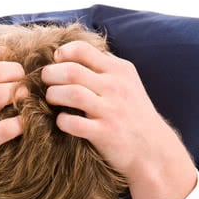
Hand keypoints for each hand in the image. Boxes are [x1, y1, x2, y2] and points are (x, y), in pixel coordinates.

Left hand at [42, 41, 196, 198]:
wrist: (154, 149)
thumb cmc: (136, 116)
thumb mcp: (129, 84)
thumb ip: (107, 68)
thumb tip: (76, 54)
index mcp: (120, 70)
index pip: (83, 50)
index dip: (63, 53)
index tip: (56, 61)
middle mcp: (116, 87)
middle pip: (71, 70)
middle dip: (50, 74)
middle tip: (45, 81)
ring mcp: (111, 111)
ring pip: (71, 94)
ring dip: (53, 95)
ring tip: (51, 99)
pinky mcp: (105, 134)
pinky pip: (73, 123)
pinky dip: (62, 121)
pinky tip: (62, 121)